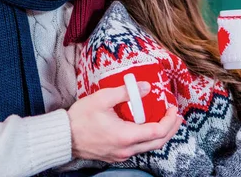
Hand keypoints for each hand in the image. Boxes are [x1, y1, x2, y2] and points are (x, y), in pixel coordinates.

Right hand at [67, 82, 182, 161]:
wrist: (63, 136)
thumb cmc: (80, 118)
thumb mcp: (103, 98)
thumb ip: (126, 92)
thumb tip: (146, 86)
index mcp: (126, 136)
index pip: (158, 132)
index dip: (169, 121)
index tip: (173, 108)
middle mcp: (126, 149)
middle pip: (157, 143)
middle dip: (170, 129)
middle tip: (177, 116)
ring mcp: (121, 154)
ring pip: (148, 147)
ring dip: (160, 134)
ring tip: (166, 121)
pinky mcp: (115, 154)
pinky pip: (138, 148)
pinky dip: (148, 138)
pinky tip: (147, 127)